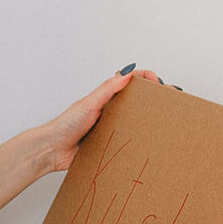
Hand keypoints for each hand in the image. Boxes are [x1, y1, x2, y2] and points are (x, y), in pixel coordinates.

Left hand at [39, 68, 161, 172]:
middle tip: (170, 102)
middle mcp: (109, 111)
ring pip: (134, 122)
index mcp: (105, 97)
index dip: (146, 78)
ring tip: (165, 123)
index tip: (159, 83)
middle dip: (153, 100)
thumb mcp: (89, 103)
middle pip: (136, 102)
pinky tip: (148, 145)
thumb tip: (128, 73)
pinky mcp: (108, 145)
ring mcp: (109, 128)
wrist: (52, 150)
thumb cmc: (65, 125)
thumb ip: (107, 89)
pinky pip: (126, 143)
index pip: (130, 82)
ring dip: (148, 122)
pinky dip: (137, 143)